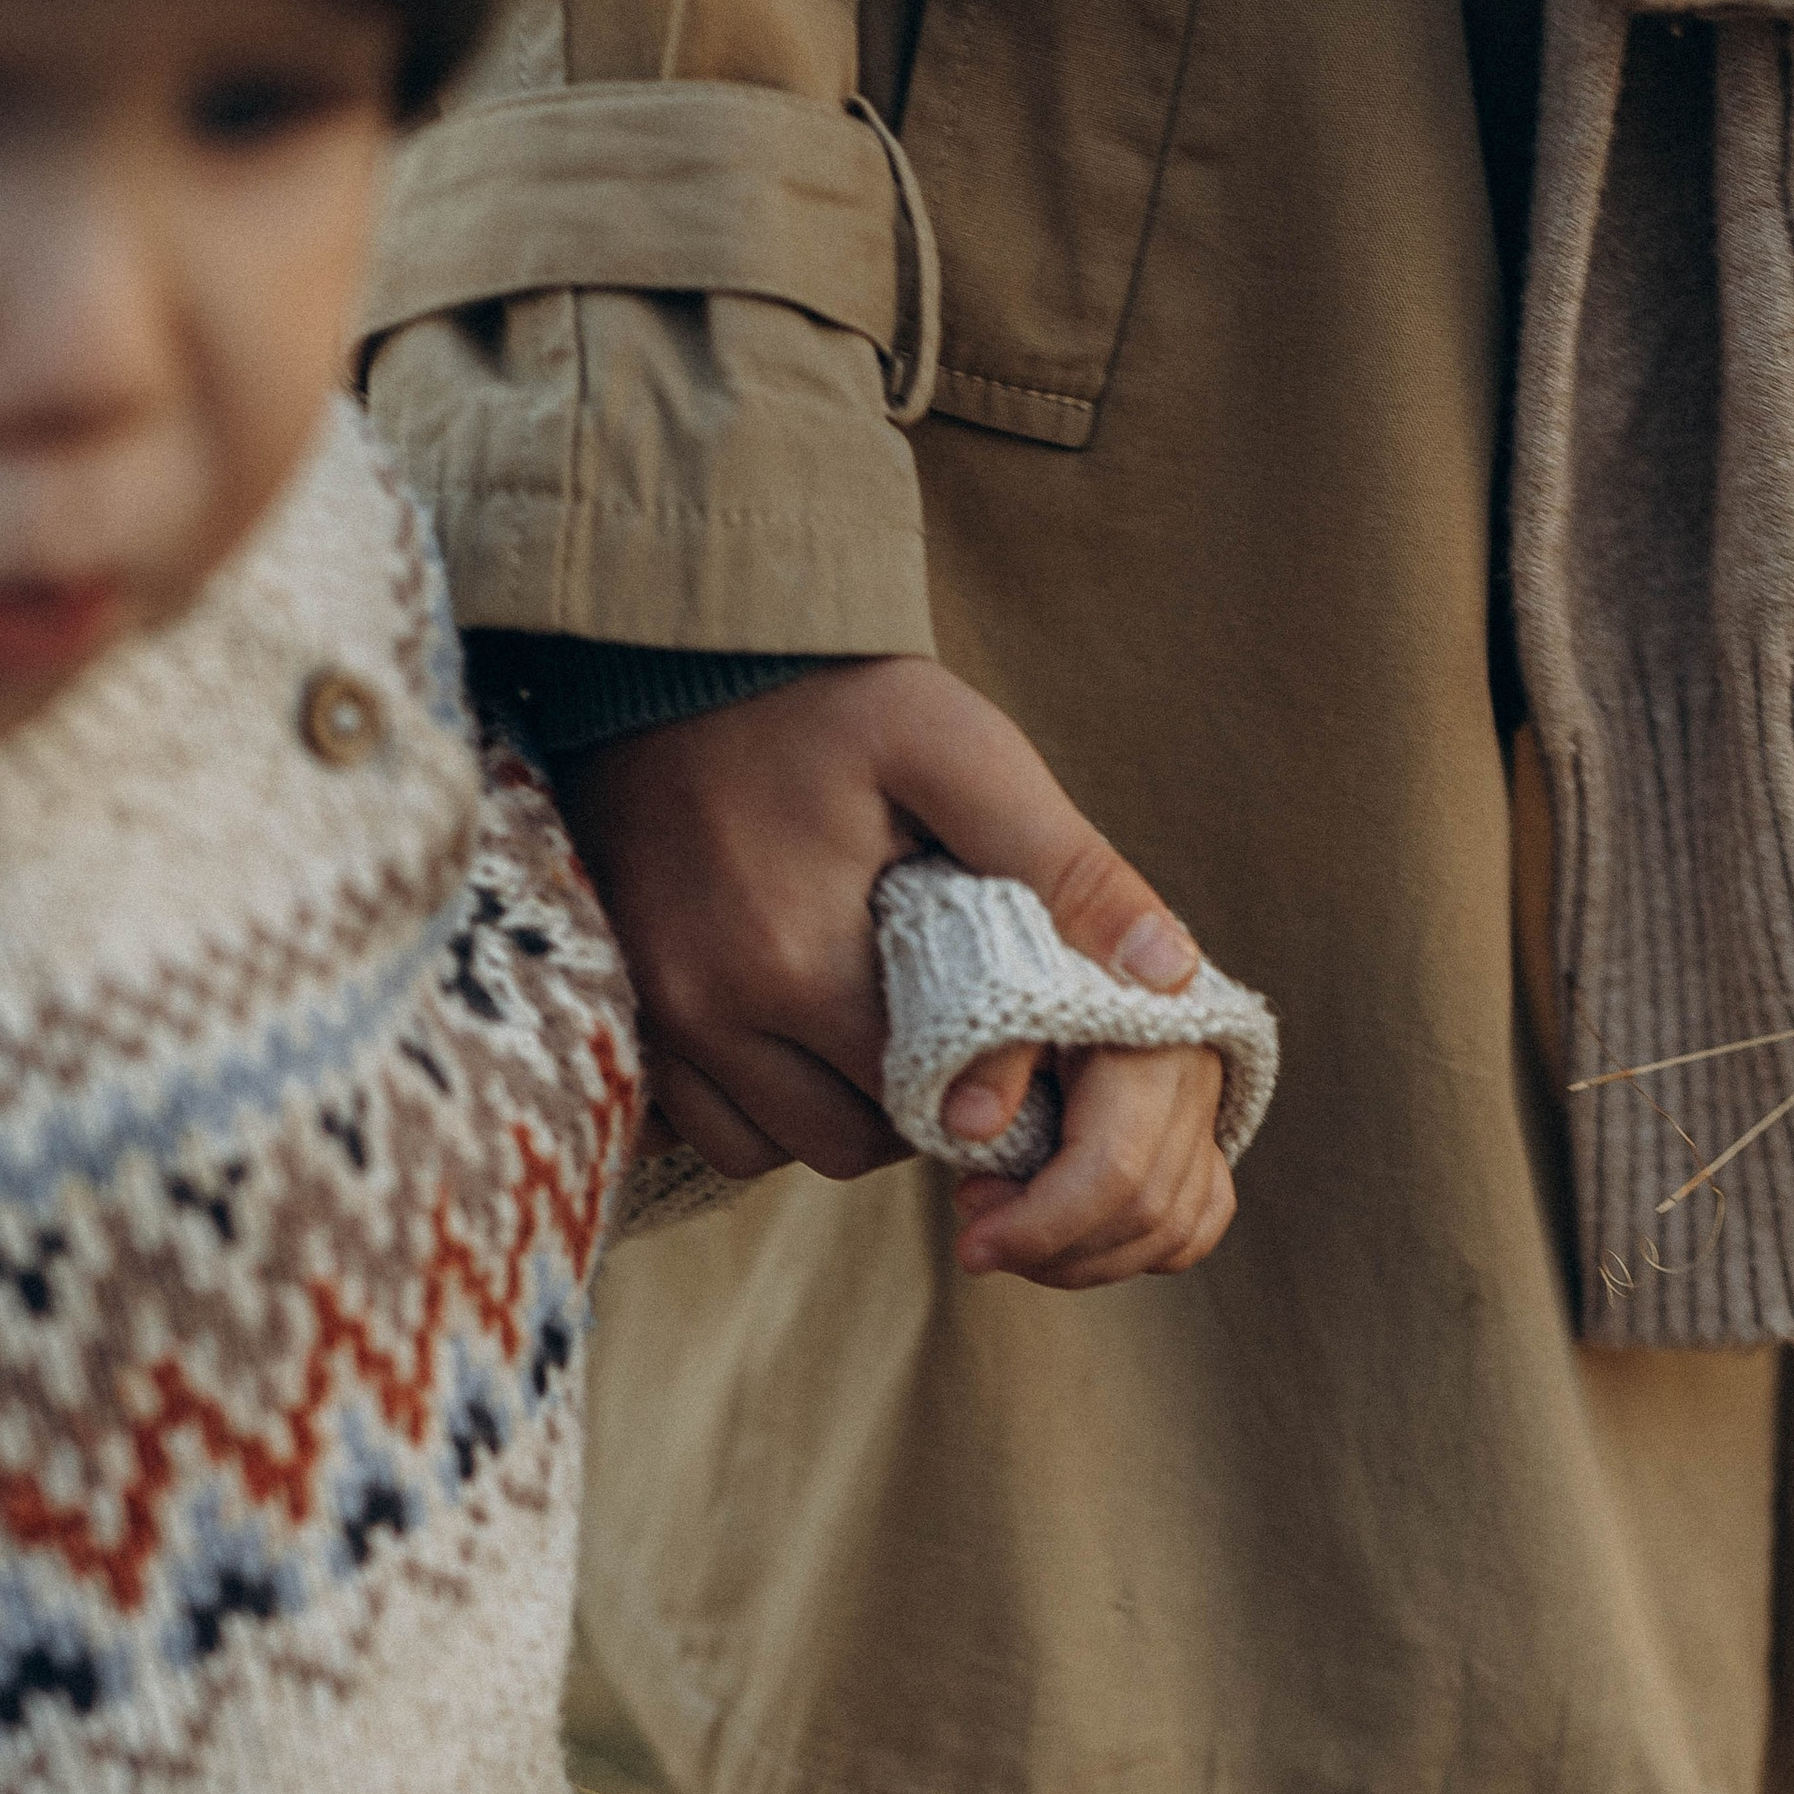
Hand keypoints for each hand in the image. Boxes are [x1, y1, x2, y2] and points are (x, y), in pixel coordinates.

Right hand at [560, 656, 1234, 1285]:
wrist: (667, 646)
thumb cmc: (826, 694)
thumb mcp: (958, 750)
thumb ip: (1063, 864)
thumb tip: (1168, 973)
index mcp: (799, 959)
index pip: (923, 1102)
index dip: (985, 1090)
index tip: (1012, 1047)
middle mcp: (714, 1009)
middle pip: (847, 1142)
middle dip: (914, 1107)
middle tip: (953, 1033)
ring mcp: (658, 1017)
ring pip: (772, 1147)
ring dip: (835, 1112)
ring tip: (877, 1027)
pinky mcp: (625, 1007)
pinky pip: (707, 1124)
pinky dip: (762, 1104)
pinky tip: (802, 1032)